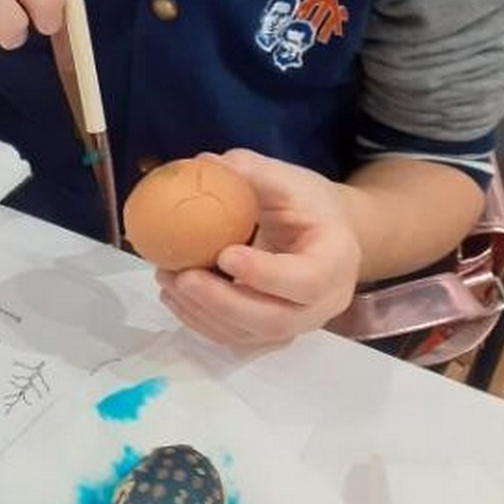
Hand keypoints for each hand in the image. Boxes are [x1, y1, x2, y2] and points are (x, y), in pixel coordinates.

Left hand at [155, 150, 361, 346]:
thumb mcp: (288, 180)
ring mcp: (296, 326)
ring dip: (202, 312)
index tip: (224, 254)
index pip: (307, 280)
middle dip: (222, 302)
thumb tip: (203, 165)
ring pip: (249, 335)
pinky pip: (234, 338)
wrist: (325, 234)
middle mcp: (321, 305)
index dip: (265, 274)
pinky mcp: (269, 334)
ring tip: (167, 278)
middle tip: (182, 277)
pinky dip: (199, 319)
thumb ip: (250, 171)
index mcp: (336, 262)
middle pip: (274, 321)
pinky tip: (173, 293)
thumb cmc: (308, 204)